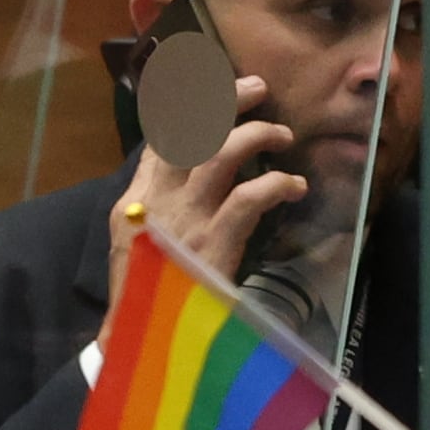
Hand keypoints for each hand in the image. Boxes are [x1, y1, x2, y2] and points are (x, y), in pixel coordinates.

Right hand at [103, 73, 306, 312]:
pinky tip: (295, 186)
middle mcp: (155, 202)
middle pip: (191, 131)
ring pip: (223, 152)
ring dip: (259, 135)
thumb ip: (158, 212)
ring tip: (283, 136)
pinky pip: (252, 195)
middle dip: (227, 101)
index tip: (213, 84)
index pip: (160, 139)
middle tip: (259, 89)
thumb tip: (190, 181)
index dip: (187, 105)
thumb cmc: (146, 300)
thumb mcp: (138, 249)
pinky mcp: (214, 241)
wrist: (139, 344)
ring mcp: (184, 220)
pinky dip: (279, 183)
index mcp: (133, 203)